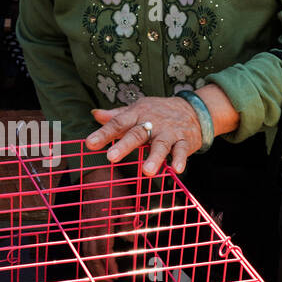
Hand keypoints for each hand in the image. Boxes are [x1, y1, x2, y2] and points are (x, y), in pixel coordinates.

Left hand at [85, 96, 203, 176]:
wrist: (192, 109)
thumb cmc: (158, 112)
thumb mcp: (136, 109)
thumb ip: (116, 115)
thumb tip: (95, 114)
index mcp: (136, 115)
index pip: (118, 124)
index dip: (103, 133)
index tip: (89, 144)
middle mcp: (152, 123)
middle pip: (137, 134)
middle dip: (124, 145)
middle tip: (111, 157)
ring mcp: (169, 132)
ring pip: (160, 145)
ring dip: (154, 157)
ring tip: (147, 172)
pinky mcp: (184, 141)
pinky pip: (181, 150)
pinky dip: (180, 159)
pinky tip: (176, 170)